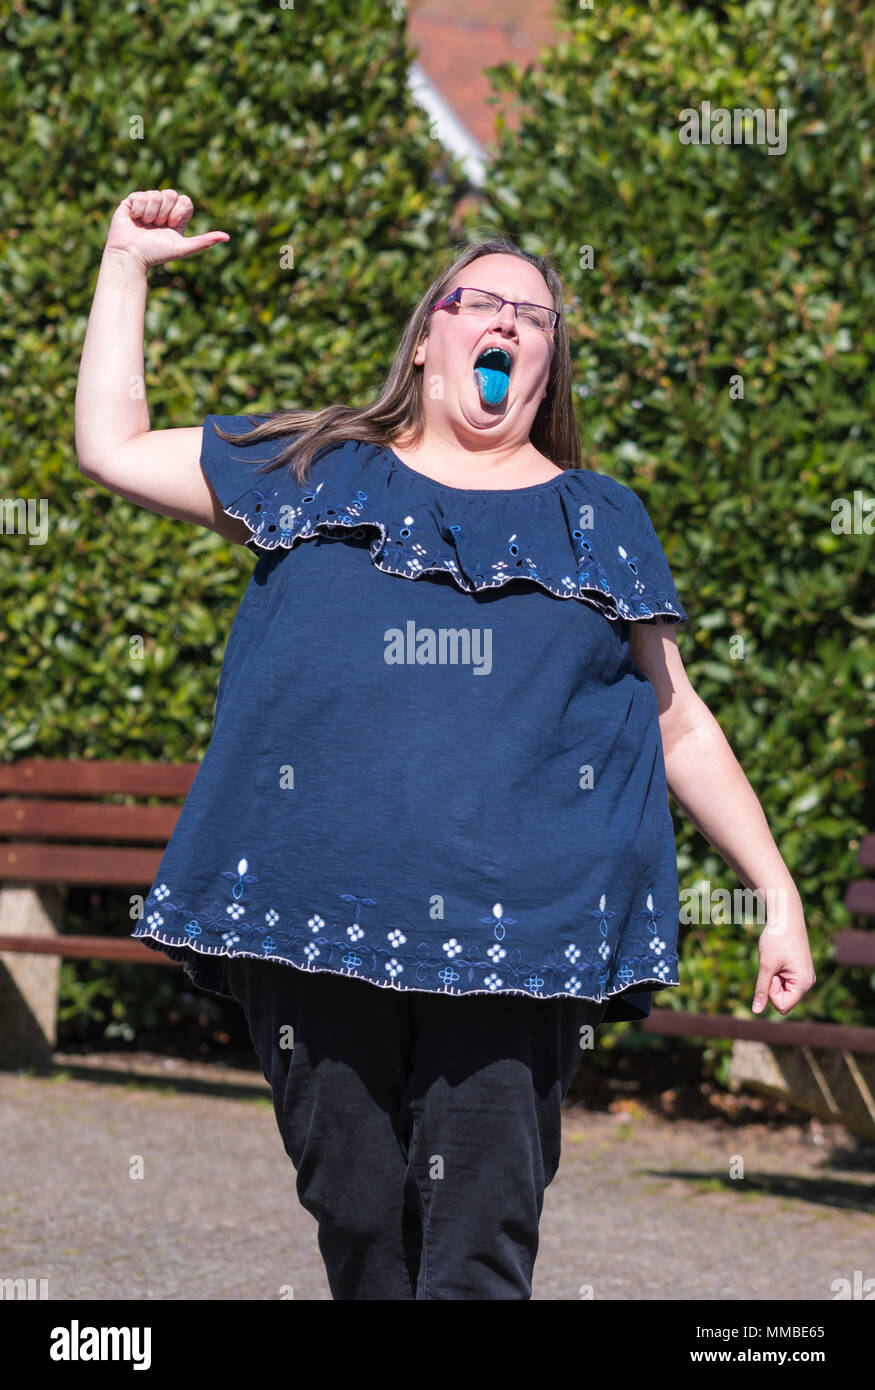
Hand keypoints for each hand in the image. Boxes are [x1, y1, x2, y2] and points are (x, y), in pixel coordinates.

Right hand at [104, 189, 228, 270]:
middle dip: (165, 213)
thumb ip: (204, 241)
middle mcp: (162, 208)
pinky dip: (139, 211)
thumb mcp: (183, 248)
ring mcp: (146, 203)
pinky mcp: (131, 201)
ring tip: (145, 225)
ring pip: (156, 195)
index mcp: (175, 217)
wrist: (131, 256)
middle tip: (157, 227)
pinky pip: (141, 195)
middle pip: (171, 194)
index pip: (185, 200)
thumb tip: (228, 237)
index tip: (172, 226)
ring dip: (152, 214)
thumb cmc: (156, 254)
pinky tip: (135, 220)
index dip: (179, 212)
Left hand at [752, 904, 815, 1014]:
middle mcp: (807, 982)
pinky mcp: (799, 970)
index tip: (771, 974)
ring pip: (782, 990)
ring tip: (776, 960)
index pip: (783, 1007)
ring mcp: (804, 976)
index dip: (771, 993)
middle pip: (783, 1000)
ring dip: (774, 978)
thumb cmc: (776, 939)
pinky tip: (778, 959)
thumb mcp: (766, 966)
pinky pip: (784, 981)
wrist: (785, 917)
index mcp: (804, 984)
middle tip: (773, 965)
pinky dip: (776, 973)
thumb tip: (756, 1011)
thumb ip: (762, 990)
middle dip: (772, 986)